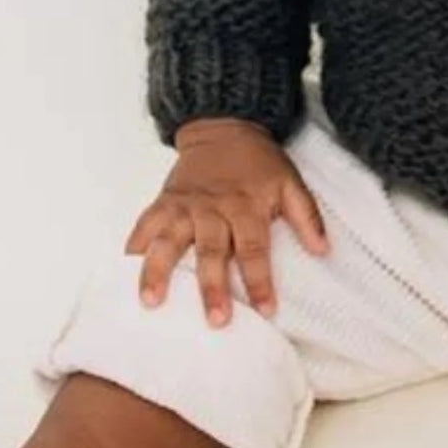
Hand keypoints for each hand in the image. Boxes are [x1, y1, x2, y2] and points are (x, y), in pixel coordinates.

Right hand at [124, 117, 328, 325]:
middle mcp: (211, 208)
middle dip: (212, 287)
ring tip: (152, 302)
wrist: (223, 127)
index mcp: (245, 206)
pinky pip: (144, 225)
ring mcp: (183, 205)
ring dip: (158, 272)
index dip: (259, 280)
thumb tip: (323, 250)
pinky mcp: (163, 202)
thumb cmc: (259, 162)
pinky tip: (124, 273)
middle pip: (210, 251)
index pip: (254, 248)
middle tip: (215, 320)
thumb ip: (306, 216)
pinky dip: (134, 248)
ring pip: (168, 241)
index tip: (266, 310)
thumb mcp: (290, 182)